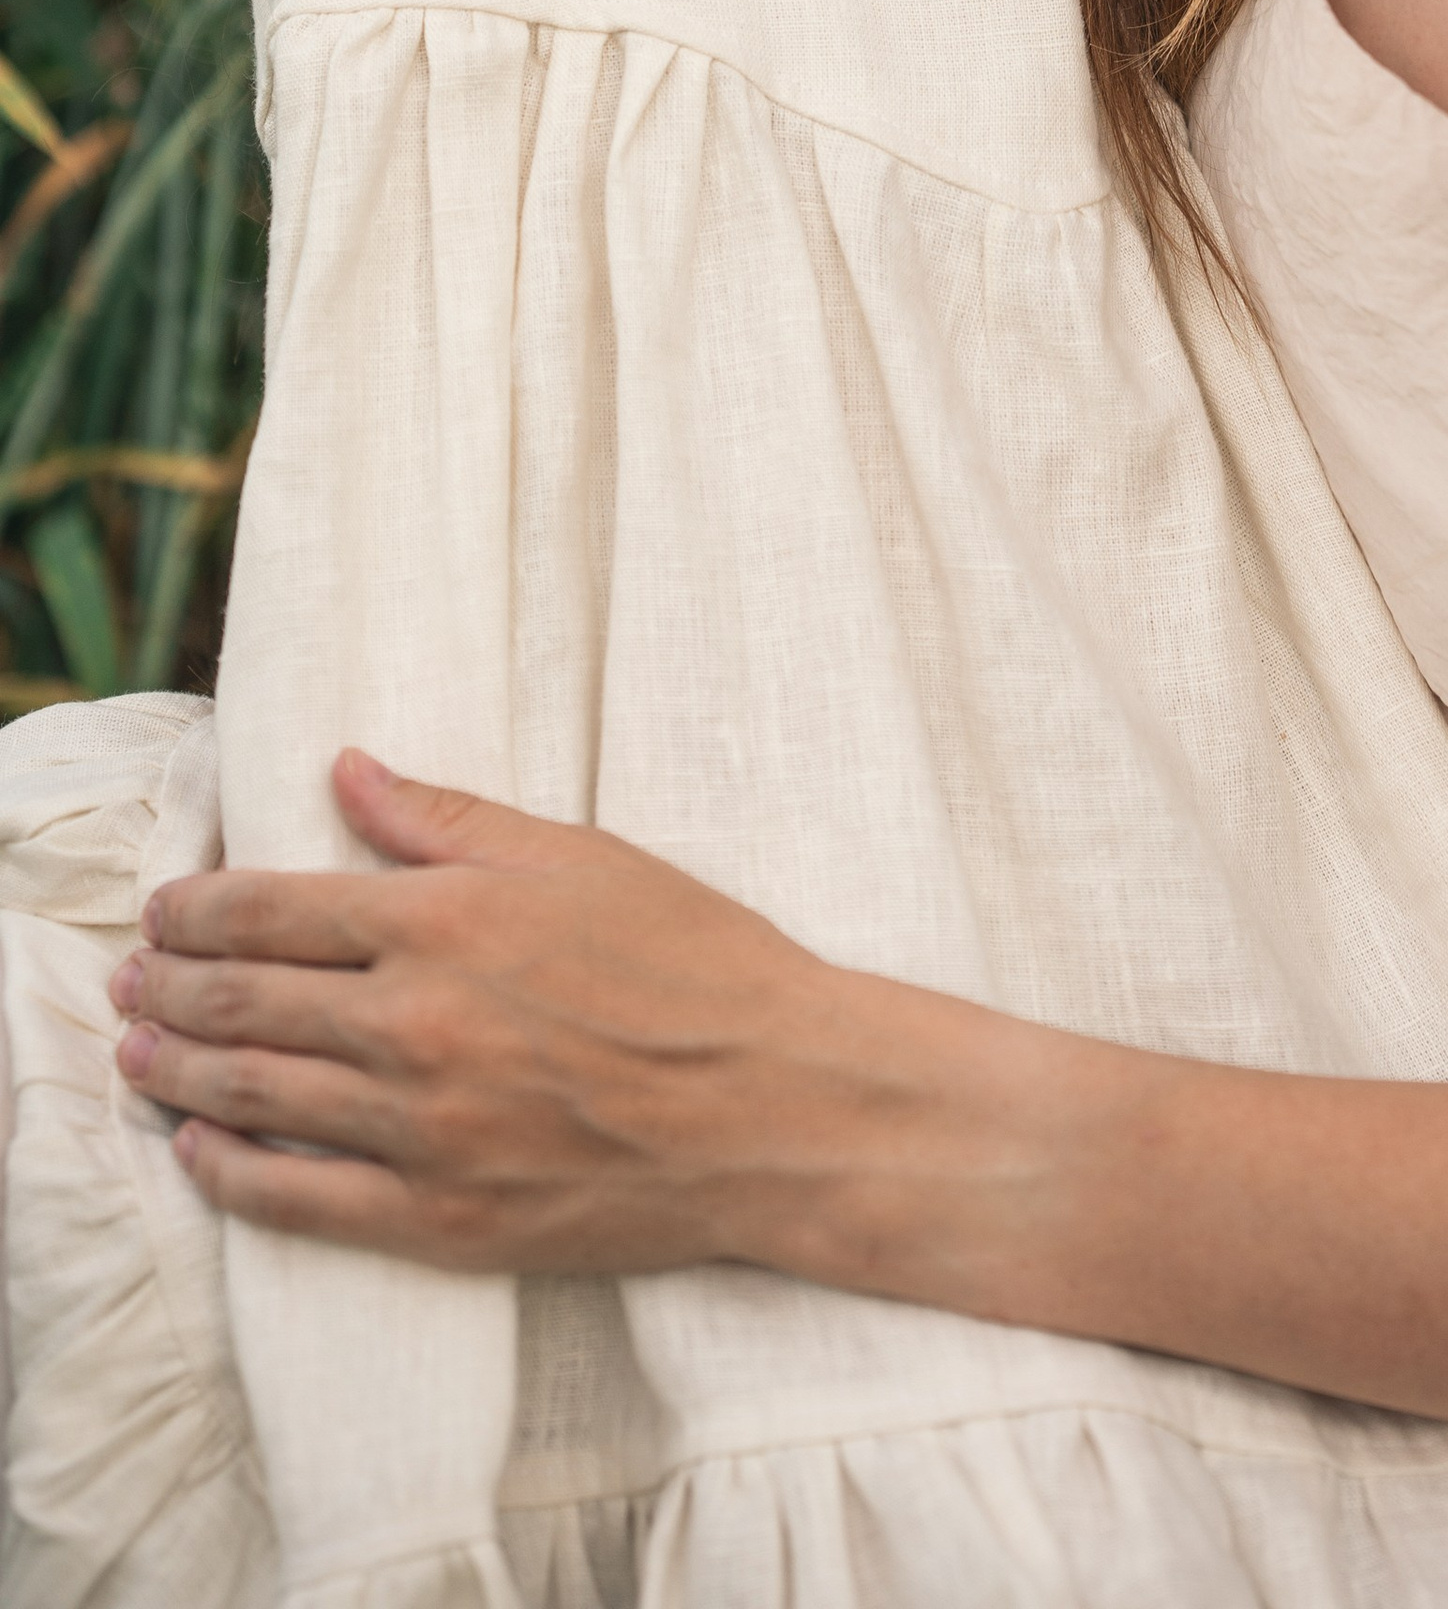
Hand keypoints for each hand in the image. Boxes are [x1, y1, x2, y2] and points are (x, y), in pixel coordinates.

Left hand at [107, 747, 921, 1272]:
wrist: (776, 1103)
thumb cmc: (696, 963)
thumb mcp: (580, 856)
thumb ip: (448, 818)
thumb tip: (346, 771)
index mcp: (448, 920)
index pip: (275, 907)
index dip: (199, 906)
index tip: (164, 906)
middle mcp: (415, 1024)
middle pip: (244, 1003)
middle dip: (167, 986)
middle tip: (127, 977)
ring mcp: (420, 1131)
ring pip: (252, 1099)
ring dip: (176, 1072)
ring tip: (135, 1052)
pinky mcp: (438, 1219)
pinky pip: (297, 1203)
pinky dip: (229, 1175)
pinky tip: (198, 1152)